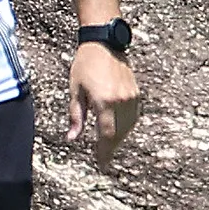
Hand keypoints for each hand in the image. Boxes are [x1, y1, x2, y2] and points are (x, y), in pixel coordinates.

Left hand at [68, 43, 138, 167]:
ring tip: (109, 146)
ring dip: (119, 138)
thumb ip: (76, 117)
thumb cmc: (84, 65)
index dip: (104, 152)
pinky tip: (118, 130)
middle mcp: (121, 101)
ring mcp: (131, 97)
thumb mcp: (75, 91)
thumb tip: (72, 138)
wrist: (104, 44)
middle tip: (103, 158)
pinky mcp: (136, 93)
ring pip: (128, 126)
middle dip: (111, 147)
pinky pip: (133, 116)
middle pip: (119, 134)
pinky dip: (126, 126)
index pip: (106, 135)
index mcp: (104, 102)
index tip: (102, 165)